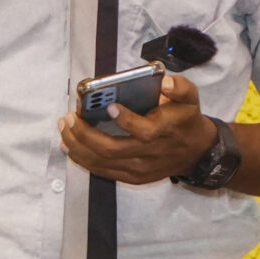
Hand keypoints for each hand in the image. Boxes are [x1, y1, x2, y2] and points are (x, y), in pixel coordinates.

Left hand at [58, 71, 216, 185]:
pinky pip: (103, 171)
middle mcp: (148, 153)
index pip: (143, 131)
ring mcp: (139, 168)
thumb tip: (165, 81)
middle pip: (112, 149)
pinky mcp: (132, 177)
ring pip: (102, 162)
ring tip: (64, 129)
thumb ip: (179, 87)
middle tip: (69, 118)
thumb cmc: (186, 120)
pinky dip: (83, 160)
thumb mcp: (190, 98)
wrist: (195, 153)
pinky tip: (69, 147)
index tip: (109, 106)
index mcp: (163, 132)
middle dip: (85, 134)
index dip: (125, 120)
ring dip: (78, 147)